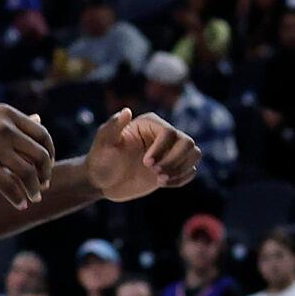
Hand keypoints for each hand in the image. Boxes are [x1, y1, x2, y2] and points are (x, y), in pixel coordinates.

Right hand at [0, 103, 54, 208]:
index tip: (47, 167)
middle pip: (39, 154)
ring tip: (34, 198)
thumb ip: (12, 121)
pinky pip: (7, 184)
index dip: (49, 153)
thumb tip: (40, 119)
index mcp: (7, 114)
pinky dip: (17, 197)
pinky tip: (19, 205)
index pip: (42, 134)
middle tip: (44, 186)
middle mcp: (4, 127)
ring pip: (26, 171)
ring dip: (34, 188)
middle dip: (45, 173)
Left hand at [83, 107, 198, 200]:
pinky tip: (162, 184)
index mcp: (150, 125)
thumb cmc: (100, 159)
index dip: (163, 149)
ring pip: (194, 155)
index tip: (146, 164)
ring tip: (159, 180)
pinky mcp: (173, 167)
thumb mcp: (103, 143)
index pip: (170, 133)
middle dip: (175, 160)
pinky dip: (181, 179)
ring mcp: (170, 152)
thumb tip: (126, 111)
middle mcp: (164, 136)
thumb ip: (112, 127)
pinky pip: (191, 171)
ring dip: (181, 169)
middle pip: (188, 143)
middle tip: (155, 174)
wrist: (102, 180)